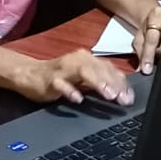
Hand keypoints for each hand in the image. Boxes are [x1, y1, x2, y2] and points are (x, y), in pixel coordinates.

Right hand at [17, 50, 133, 105]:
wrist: (30, 74)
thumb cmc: (60, 77)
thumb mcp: (83, 79)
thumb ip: (101, 83)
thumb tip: (123, 94)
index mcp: (88, 59)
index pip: (109, 69)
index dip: (122, 84)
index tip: (130, 98)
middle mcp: (78, 60)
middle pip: (99, 69)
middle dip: (114, 84)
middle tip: (123, 99)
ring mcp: (64, 68)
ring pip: (84, 72)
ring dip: (98, 83)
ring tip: (109, 95)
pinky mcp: (50, 79)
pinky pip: (61, 84)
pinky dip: (70, 91)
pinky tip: (78, 99)